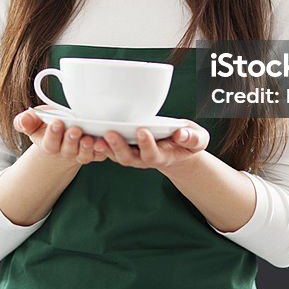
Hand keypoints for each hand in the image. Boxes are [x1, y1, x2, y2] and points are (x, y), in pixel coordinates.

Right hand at [13, 109, 109, 166]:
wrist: (63, 139)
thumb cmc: (48, 127)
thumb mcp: (34, 122)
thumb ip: (26, 121)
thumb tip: (23, 119)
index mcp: (49, 144)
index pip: (49, 142)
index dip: (53, 134)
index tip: (56, 123)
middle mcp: (65, 151)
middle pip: (68, 149)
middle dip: (71, 140)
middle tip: (75, 130)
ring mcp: (80, 154)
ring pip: (84, 154)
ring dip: (87, 147)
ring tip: (88, 138)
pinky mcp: (94, 154)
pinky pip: (99, 155)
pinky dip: (102, 150)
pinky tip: (103, 142)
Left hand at [93, 120, 209, 171]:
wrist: (177, 148)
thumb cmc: (187, 141)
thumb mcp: (197, 139)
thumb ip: (193, 138)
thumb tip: (182, 134)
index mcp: (162, 156)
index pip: (152, 153)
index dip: (146, 144)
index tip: (143, 130)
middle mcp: (144, 158)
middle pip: (128, 158)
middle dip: (119, 147)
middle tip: (110, 133)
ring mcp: (132, 154)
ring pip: (116, 155)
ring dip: (105, 148)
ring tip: (95, 136)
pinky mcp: (123, 148)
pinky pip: (109, 149)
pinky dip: (99, 143)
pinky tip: (90, 132)